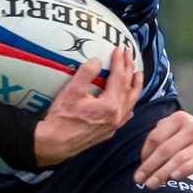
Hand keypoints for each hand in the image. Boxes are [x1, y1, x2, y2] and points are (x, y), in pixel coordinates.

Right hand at [34, 46, 142, 166]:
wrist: (55, 143)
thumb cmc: (62, 118)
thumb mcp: (72, 91)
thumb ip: (86, 73)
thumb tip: (97, 61)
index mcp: (109, 106)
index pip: (119, 79)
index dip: (120, 62)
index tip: (119, 50)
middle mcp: (116, 117)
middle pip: (129, 90)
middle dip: (130, 71)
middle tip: (130, 56)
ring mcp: (113, 126)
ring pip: (130, 104)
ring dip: (135, 88)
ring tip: (137, 75)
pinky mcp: (108, 132)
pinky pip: (125, 116)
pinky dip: (129, 105)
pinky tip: (129, 103)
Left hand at [137, 111, 192, 187]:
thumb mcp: (178, 130)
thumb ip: (161, 140)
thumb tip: (143, 163)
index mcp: (178, 119)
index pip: (156, 137)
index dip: (145, 154)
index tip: (141, 168)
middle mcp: (191, 127)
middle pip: (165, 149)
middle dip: (149, 166)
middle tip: (139, 180)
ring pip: (178, 158)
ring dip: (162, 173)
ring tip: (151, 184)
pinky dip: (184, 170)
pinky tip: (174, 177)